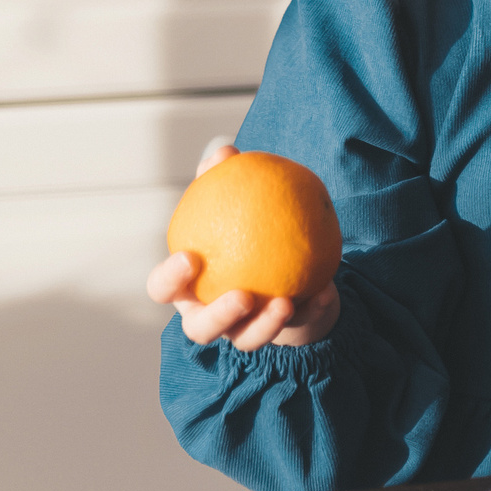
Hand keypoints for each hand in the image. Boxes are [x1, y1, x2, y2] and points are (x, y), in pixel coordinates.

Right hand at [143, 141, 341, 350]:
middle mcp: (209, 314)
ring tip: (285, 301)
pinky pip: (299, 325)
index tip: (189, 257)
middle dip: (217, 317)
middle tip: (243, 295)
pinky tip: (327, 291)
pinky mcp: (282, 335)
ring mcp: (242, 330)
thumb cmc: (248, 231)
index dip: (168, 279)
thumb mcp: (238, 205)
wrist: (288, 267)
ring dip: (266, 325)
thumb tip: (223, 151)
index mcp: (189, 287)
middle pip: (200, 329)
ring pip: (246, 340)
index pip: (163, 289)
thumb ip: (226, 180)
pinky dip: (313, 308)